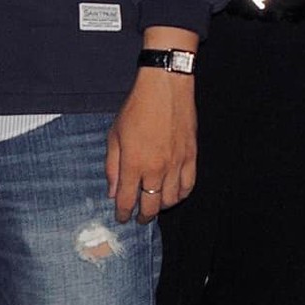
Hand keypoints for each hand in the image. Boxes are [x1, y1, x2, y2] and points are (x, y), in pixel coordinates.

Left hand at [105, 70, 195, 223]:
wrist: (166, 87)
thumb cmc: (137, 107)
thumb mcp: (115, 136)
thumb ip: (113, 167)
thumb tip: (114, 192)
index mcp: (134, 164)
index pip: (127, 201)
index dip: (123, 214)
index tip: (121, 217)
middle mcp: (156, 168)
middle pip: (151, 206)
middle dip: (143, 217)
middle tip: (139, 218)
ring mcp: (176, 163)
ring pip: (172, 199)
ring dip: (162, 207)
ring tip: (156, 205)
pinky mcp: (191, 155)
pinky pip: (189, 184)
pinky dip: (181, 194)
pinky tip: (174, 193)